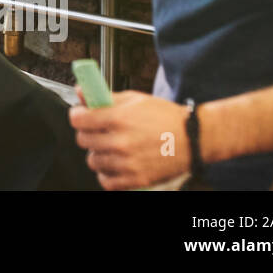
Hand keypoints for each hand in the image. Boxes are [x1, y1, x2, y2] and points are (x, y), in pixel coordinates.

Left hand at [69, 88, 191, 189]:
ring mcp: (127, 163)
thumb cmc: (166, 117)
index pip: (78, 119)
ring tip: (109, 147)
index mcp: (118, 118)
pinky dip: (107, 174)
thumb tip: (81, 91)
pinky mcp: (136, 179)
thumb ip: (106, 97)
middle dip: (87, 133)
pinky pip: (106, 181)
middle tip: (98, 130)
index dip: (78, 115)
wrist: (194, 138)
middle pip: (83, 140)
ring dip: (97, 153)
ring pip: (93, 161)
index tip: (82, 114)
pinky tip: (114, 164)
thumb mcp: (135, 99)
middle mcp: (120, 142)